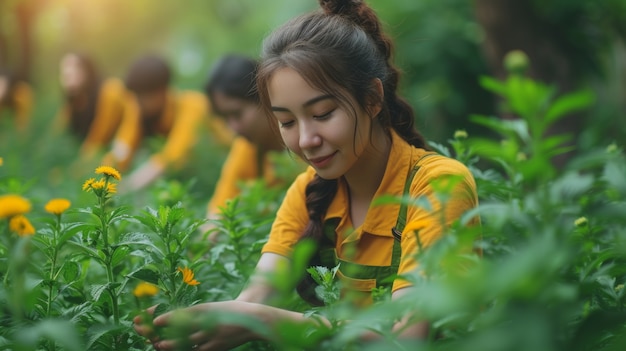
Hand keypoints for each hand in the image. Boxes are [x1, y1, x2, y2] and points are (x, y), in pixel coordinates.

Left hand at [134, 301, 261, 350]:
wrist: (255, 320)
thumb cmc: (233, 311)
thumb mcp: (214, 308)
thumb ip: (198, 313)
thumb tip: (180, 316)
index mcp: (207, 310)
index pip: (182, 314)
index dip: (167, 318)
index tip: (156, 321)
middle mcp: (208, 323)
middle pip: (181, 330)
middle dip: (166, 335)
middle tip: (155, 339)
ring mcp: (213, 337)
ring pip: (188, 343)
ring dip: (173, 345)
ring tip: (161, 346)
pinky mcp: (218, 348)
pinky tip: (182, 350)